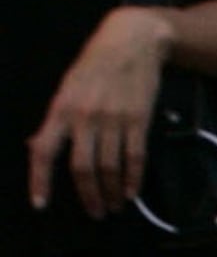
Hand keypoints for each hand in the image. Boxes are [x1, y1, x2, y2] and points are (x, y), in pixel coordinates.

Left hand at [28, 7, 171, 217]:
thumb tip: (38, 147)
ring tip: (114, 206)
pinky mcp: (138, 121)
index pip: (44, 150)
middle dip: (88, 196)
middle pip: (83, 167)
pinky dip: (134, 180)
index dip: (40, 180)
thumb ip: (56, 120)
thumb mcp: (67, 88)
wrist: (130, 43)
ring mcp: (113, 120)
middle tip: (95, 213)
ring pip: (110, 167)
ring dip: (112, 192)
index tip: (40, 204)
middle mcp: (85, 117)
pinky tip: (132, 193)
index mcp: (62, 109)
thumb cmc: (95, 65)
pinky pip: (135, 158)